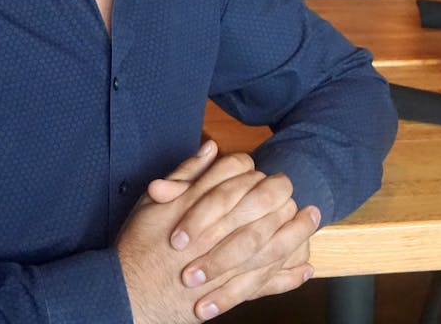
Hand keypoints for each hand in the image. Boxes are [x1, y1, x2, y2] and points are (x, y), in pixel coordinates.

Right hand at [118, 142, 319, 321]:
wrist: (128, 293)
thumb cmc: (138, 246)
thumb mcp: (153, 203)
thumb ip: (185, 174)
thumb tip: (211, 147)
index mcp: (197, 204)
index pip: (236, 175)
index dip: (252, 171)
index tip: (261, 171)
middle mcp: (215, 233)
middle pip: (261, 205)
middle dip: (281, 195)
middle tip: (296, 188)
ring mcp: (226, 265)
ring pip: (271, 242)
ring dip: (296, 230)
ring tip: (312, 218)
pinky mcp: (230, 292)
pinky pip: (268, 282)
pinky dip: (289, 276)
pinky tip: (305, 266)